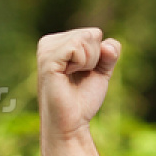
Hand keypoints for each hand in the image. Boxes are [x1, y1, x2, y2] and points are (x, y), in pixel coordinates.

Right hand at [37, 27, 119, 141]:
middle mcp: (49, 42)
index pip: (94, 33)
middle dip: (95, 58)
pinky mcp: (48, 59)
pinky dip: (82, 63)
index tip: (84, 74)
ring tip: (72, 78)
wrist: (72, 122)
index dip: (99, 56)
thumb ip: (110, 53)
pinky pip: (78, 47)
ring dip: (89, 62)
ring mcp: (46, 49)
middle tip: (79, 78)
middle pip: (92, 34)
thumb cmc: (83, 99)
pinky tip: (67, 76)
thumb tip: (107, 45)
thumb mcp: (101, 71)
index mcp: (58, 42)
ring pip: (86, 38)